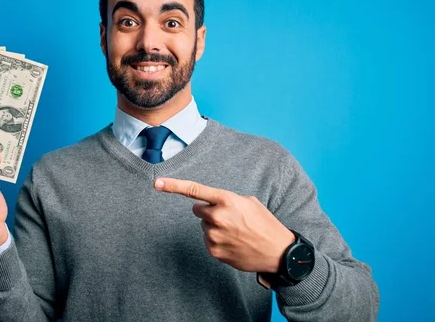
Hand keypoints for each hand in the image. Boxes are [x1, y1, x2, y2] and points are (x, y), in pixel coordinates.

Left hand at [154, 178, 294, 272]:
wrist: (278, 252)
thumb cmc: (264, 224)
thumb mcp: (249, 203)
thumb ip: (226, 199)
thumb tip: (211, 203)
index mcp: (226, 200)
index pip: (194, 190)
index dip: (173, 186)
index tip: (157, 183)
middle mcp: (217, 217)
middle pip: (197, 209)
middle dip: (208, 211)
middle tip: (228, 218)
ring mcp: (214, 235)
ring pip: (203, 226)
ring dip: (214, 227)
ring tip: (235, 232)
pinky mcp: (214, 251)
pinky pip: (207, 240)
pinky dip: (217, 241)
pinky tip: (233, 243)